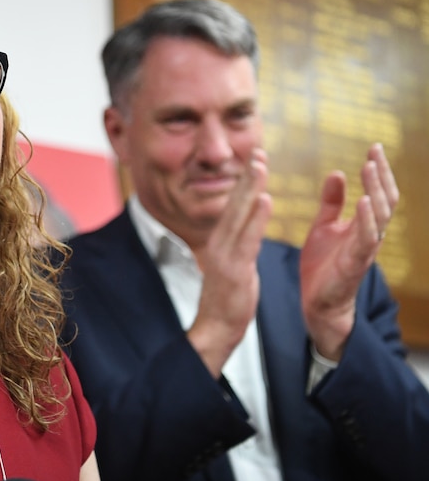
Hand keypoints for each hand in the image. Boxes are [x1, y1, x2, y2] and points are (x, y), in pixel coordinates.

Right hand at [189, 148, 272, 376]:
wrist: (215, 329)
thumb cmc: (226, 301)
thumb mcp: (231, 267)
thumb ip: (238, 245)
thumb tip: (245, 228)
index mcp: (220, 243)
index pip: (234, 208)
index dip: (244, 183)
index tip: (255, 160)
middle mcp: (219, 244)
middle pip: (234, 204)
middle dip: (247, 177)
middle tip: (259, 152)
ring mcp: (225, 256)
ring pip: (239, 216)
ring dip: (250, 188)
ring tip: (261, 166)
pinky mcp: (234, 270)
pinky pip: (247, 239)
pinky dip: (256, 218)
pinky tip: (265, 200)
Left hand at [300, 143, 397, 359]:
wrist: (316, 302)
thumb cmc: (323, 265)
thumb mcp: (324, 226)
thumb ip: (332, 203)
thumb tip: (337, 173)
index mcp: (363, 225)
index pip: (378, 192)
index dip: (379, 171)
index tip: (374, 148)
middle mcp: (370, 235)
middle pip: (384, 200)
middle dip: (381, 175)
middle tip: (375, 152)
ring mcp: (365, 249)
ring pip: (379, 216)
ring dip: (375, 191)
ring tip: (369, 168)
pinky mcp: (354, 263)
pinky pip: (366, 239)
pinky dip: (366, 219)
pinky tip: (362, 201)